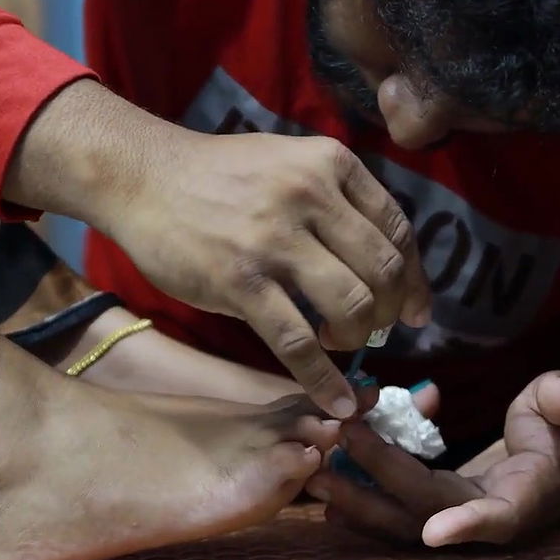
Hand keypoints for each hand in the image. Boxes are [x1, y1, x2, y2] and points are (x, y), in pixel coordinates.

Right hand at [104, 130, 430, 418]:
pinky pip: (298, 341)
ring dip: (358, 338)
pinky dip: (325, 378)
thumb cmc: (216, 175)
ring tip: (344, 344)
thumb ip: (332, 195)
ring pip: (352, 305)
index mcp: (329, 163)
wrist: (142, 177)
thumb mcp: (287, 160)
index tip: (418, 311)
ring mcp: (275, 240)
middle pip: (384, 270)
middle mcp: (310, 196)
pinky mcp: (241, 281)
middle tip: (379, 331)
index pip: (396, 228)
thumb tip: (380, 253)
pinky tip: (336, 398)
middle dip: (391, 312)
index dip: (416, 278)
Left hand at [307, 371, 559, 545]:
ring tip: (316, 473)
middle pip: (429, 510)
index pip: (500, 516)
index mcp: (530, 495)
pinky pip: (396, 509)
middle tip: (340, 441)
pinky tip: (325, 484)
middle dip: (382, 481)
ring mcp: (460, 518)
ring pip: (404, 520)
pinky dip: (361, 497)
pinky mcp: (439, 509)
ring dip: (358, 500)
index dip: (469, 525)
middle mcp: (489, 517)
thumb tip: (557, 398)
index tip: (434, 532)